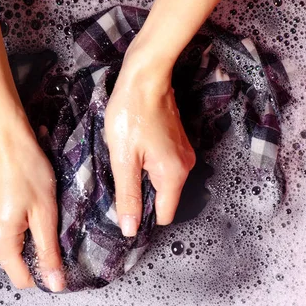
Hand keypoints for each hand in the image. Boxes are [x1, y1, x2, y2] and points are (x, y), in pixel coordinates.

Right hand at [0, 110, 64, 291]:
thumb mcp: (44, 213)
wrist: (4, 136)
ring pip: (13, 245)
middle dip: (38, 252)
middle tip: (56, 226)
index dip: (45, 274)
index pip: (22, 278)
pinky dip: (22, 225)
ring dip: (31, 236)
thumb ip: (48, 251)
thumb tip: (55, 286)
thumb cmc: (27, 170)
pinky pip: (7, 231)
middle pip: (17, 261)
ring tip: (43, 211)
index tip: (63, 259)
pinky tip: (31, 205)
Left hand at [105, 51, 195, 235]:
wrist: (145, 76)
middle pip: (162, 198)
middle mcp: (185, 167)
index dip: (143, 217)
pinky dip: (147, 163)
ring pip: (161, 181)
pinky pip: (162, 165)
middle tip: (121, 174)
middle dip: (141, 194)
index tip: (123, 207)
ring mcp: (183, 153)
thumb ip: (128, 196)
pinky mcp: (177, 142)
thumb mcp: (123, 159)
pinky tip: (134, 147)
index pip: (164, 215)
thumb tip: (131, 229)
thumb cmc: (131, 113)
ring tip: (127, 157)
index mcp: (173, 175)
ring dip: (142, 176)